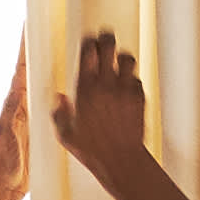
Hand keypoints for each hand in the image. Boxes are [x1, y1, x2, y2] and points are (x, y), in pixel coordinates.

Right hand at [53, 28, 160, 187]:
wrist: (120, 160)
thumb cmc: (92, 150)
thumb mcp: (65, 134)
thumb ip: (59, 113)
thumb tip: (59, 98)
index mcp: (85, 89)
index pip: (88, 51)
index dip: (88, 42)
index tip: (88, 41)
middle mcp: (106, 84)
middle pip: (108, 45)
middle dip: (106, 39)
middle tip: (105, 39)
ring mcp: (125, 89)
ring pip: (127, 58)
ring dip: (121, 58)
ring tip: (117, 64)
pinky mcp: (140, 97)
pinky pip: (137, 79)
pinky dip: (131, 81)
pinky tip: (125, 89)